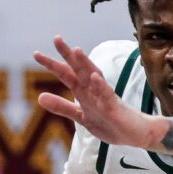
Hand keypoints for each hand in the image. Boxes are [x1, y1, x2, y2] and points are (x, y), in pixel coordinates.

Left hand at [34, 36, 162, 147]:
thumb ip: (62, 107)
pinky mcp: (115, 108)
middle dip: (68, 55)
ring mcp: (105, 97)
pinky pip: (108, 95)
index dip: (53, 64)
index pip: (67, 74)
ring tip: (76, 50)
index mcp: (84, 92)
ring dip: (86, 64)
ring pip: (94, 77)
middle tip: (57, 39)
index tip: (36, 53)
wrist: (136, 135)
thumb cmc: (110, 123)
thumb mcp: (81, 116)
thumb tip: (39, 97)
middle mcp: (94, 90)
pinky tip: (94, 77)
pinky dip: (101, 86)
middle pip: (80, 69)